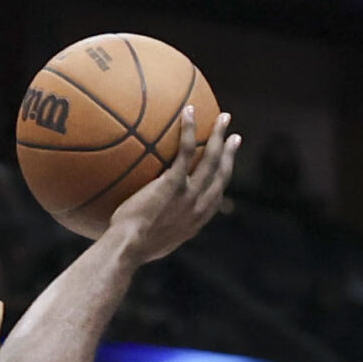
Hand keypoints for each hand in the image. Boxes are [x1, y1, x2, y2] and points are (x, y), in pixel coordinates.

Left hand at [109, 109, 239, 265]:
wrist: (128, 248)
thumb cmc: (129, 250)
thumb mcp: (149, 244)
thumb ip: (153, 228)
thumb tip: (140, 221)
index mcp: (196, 221)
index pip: (216, 196)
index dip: (223, 178)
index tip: (226, 165)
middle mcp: (199, 207)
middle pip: (222, 174)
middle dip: (230, 153)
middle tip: (234, 136)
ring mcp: (189, 194)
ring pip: (211, 158)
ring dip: (219, 135)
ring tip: (223, 117)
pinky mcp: (175, 183)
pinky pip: (186, 150)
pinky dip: (190, 129)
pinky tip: (189, 111)